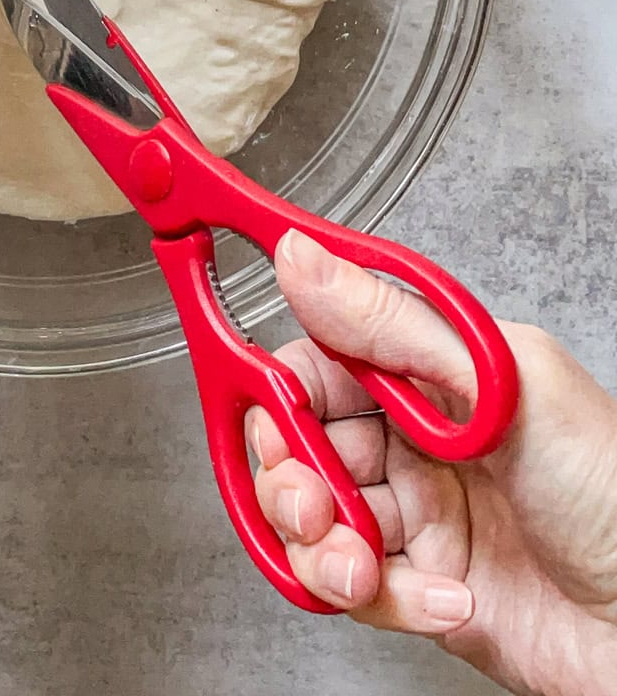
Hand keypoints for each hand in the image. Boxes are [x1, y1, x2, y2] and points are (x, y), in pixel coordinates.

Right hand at [250, 231, 616, 695]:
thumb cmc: (616, 492)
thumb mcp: (501, 384)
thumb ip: (391, 324)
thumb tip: (303, 257)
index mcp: (433, 372)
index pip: (320, 363)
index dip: (282, 389)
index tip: (275, 412)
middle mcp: (416, 439)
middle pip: (300, 446)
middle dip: (290, 480)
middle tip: (313, 504)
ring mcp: (418, 515)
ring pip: (314, 522)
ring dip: (324, 549)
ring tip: (361, 565)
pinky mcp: (421, 589)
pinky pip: (357, 588)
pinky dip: (384, 599)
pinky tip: (442, 598)